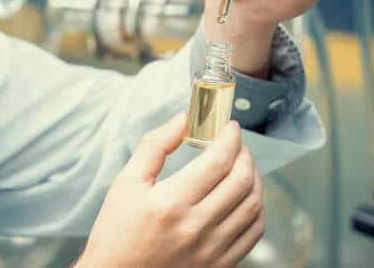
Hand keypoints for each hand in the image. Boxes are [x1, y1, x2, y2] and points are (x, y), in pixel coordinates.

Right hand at [77, 113, 263, 267]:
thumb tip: (183, 120)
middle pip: (241, 181)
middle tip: (236, 144)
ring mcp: (211, 250)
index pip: (218, 161)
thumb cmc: (117, 232)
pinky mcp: (219, 265)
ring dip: (254, 178)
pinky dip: (256, 209)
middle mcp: (195, 227)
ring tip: (242, 166)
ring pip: (253, 205)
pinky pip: (253, 233)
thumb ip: (156, 145)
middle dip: (245, 154)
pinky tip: (244, 197)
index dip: (230, 137)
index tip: (229, 127)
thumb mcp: (127, 182)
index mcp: (171, 203)